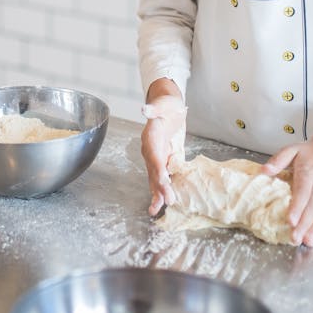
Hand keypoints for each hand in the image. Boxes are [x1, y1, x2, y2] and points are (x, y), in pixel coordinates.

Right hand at [140, 82, 185, 216]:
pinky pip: (160, 177)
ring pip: (154, 177)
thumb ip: (155, 108)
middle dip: (160, 186)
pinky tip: (162, 203)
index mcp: (150, 135)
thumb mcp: (164, 103)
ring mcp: (155, 156)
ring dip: (156, 193)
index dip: (158, 168)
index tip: (165, 180)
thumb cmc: (167, 104)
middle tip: (168, 200)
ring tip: (155, 209)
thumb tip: (145, 109)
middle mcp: (150, 148)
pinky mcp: (162, 160)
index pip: (154, 154)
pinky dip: (160, 190)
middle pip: (154, 169)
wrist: (167, 107)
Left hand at [262, 123, 312, 246]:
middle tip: (295, 239)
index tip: (291, 221)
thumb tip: (264, 170)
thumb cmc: (310, 152)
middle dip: (304, 225)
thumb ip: (278, 159)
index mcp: (309, 172)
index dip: (297, 208)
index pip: (303, 192)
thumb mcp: (292, 150)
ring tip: (307, 241)